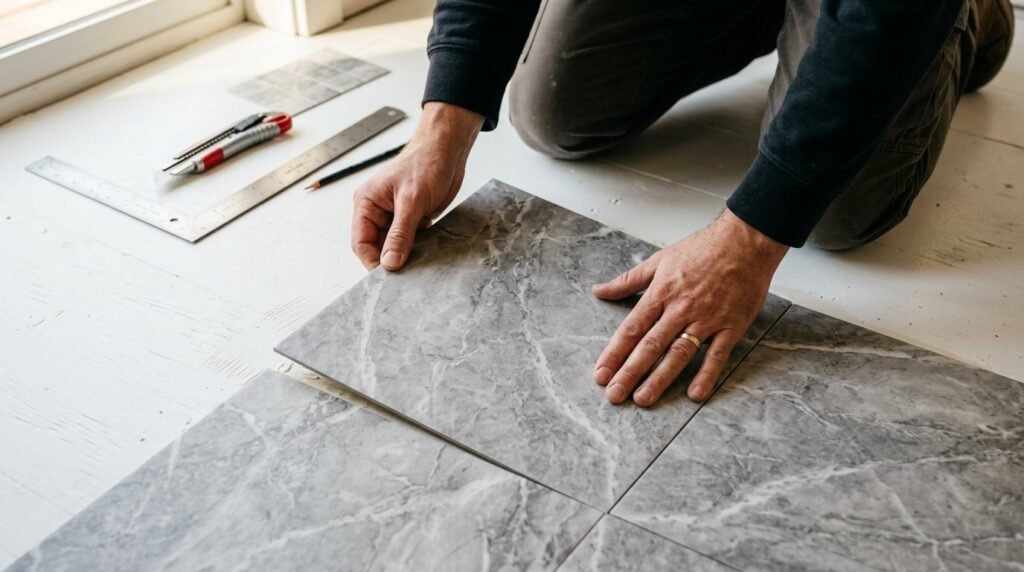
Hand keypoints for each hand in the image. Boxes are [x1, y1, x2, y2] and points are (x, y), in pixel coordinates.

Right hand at [352, 102, 483, 270]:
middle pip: (377, 247)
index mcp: (366, 203)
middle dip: (389, 260)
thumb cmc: (425, 163)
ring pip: (394, 247)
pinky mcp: (413, 219)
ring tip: (418, 265)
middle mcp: (377, 211)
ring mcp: (395, 216)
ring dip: (405, 256)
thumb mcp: (411, 201)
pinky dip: (417, 249)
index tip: (387, 277)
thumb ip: (400, 234)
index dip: (372, 261)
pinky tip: (427, 253)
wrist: (448, 150)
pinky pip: (410, 241)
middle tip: (405, 275)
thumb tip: (389, 262)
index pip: (361, 242)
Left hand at [591, 209, 787, 405]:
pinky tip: (695, 393)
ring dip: (660, 378)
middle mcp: (681, 308)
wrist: (745, 242)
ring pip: (679, 353)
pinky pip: (717, 354)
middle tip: (614, 395)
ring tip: (643, 399)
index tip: (601, 374)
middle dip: (630, 372)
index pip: (632, 329)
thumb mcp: (659, 260)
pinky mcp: (731, 326)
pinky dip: (707, 374)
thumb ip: (628, 281)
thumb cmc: (702, 249)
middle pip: (651, 345)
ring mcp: (707, 319)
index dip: (614, 353)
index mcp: (661, 292)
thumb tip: (600, 290)